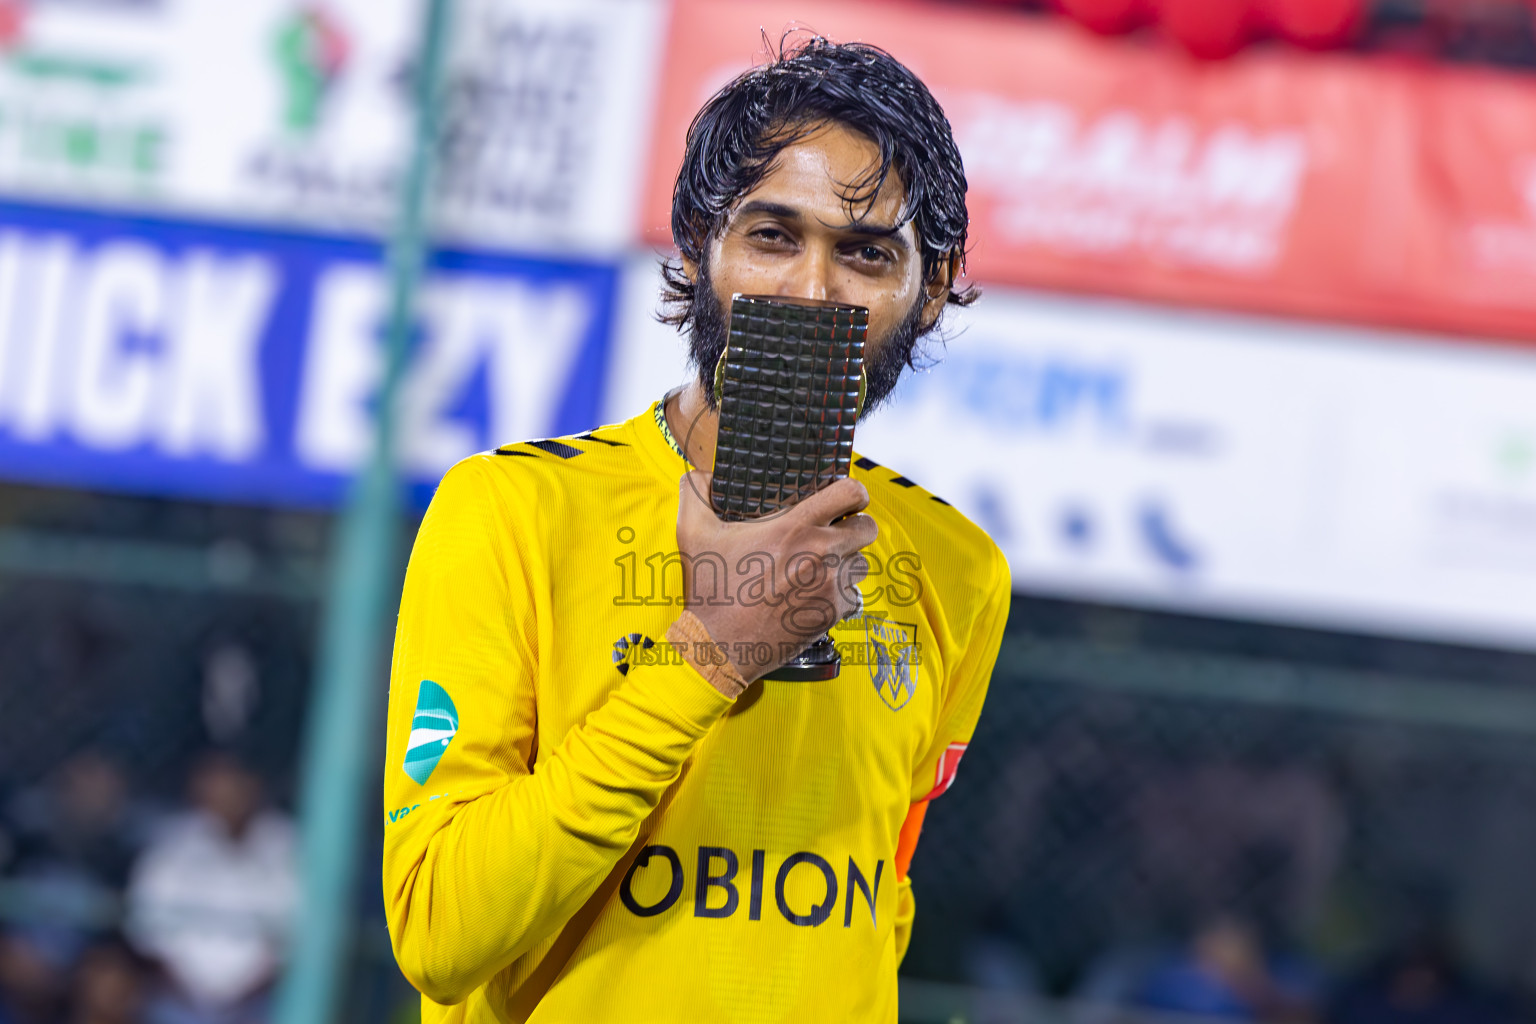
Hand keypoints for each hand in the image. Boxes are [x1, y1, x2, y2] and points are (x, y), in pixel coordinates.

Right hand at [675, 471, 876, 682]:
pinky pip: (854, 596)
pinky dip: (841, 595)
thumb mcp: (693, 532)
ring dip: (847, 562)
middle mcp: (820, 554)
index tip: (844, 498)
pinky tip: (816, 594)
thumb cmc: (710, 589)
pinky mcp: (832, 614)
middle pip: (868, 527)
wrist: (719, 645)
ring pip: (862, 563)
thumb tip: (702, 474)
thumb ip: (696, 493)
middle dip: (855, 526)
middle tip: (836, 532)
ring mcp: (830, 586)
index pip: (850, 493)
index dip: (853, 492)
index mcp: (795, 527)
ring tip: (822, 566)